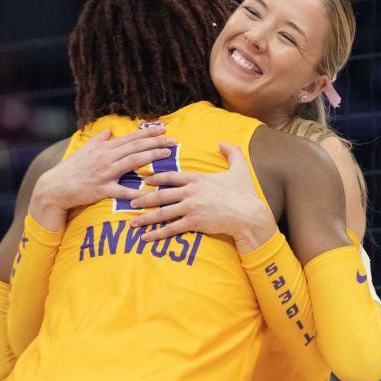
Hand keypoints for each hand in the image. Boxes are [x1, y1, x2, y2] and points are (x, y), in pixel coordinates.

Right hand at [28, 126, 177, 230]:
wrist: (55, 187)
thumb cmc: (71, 169)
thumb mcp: (84, 150)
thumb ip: (99, 139)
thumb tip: (110, 129)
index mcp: (104, 148)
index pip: (130, 138)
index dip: (148, 133)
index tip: (163, 129)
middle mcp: (106, 157)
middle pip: (135, 147)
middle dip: (156, 142)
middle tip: (174, 141)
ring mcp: (104, 173)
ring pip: (132, 162)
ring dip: (150, 157)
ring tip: (167, 154)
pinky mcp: (102, 189)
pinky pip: (121, 190)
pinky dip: (135, 191)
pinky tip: (149, 192)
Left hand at [129, 143, 275, 253]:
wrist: (249, 214)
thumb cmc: (245, 193)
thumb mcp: (240, 168)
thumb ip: (232, 152)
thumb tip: (222, 143)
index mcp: (197, 179)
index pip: (171, 176)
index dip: (156, 177)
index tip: (144, 179)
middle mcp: (190, 192)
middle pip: (161, 194)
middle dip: (144, 198)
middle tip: (131, 202)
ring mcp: (190, 208)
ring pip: (162, 212)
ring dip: (146, 217)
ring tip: (132, 222)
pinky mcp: (193, 223)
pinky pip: (171, 228)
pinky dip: (156, 234)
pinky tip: (145, 238)